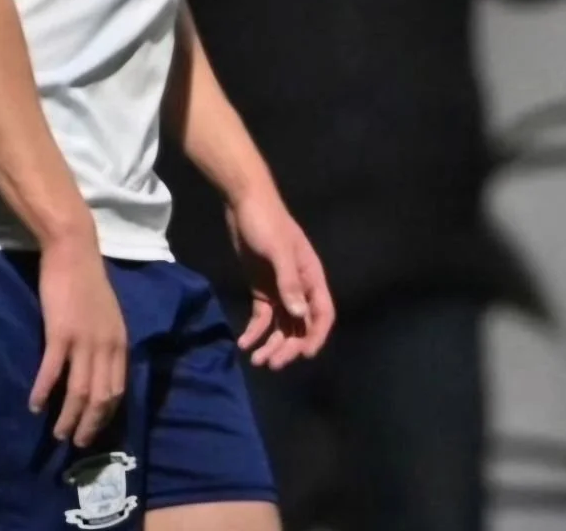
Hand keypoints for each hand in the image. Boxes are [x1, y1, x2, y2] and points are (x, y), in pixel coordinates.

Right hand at [30, 233, 128, 446]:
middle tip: (77, 442)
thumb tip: (100, 369)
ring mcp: (84, 340)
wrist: (74, 250)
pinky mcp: (60, 333)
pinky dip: (44, 392)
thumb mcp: (108, 314)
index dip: (106, 414)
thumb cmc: (88, 279)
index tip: (95, 429)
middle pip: (101, 397)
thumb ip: (107, 341)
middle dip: (90, 424)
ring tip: (58, 433)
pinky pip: (52, 372)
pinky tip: (34, 404)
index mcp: (119, 341)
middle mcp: (106, 346)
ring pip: (79, 391)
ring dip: (68, 417)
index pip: (118, 389)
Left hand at [229, 190, 333, 370]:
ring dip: (272, 344)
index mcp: (310, 276)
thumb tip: (299, 314)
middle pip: (300, 325)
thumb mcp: (278, 250)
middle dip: (288, 346)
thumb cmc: (266, 222)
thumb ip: (288, 281)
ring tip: (257, 361)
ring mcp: (279, 288)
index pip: (322, 313)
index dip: (316, 335)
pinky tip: (243, 344)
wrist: (243, 201)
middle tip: (271, 363)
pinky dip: (255, 332)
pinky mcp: (261, 288)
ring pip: (281, 325)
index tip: (304, 355)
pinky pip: (262, 317)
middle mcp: (298, 287)